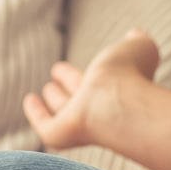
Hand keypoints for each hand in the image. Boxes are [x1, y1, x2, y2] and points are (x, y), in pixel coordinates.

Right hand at [22, 29, 160, 150]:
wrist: (119, 103)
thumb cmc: (132, 75)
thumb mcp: (140, 48)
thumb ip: (139, 41)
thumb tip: (136, 34)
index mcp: (118, 89)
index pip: (103, 79)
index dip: (95, 69)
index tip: (90, 60)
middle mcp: (100, 109)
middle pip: (82, 95)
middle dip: (71, 82)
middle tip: (58, 70)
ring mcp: (79, 124)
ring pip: (65, 111)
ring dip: (56, 99)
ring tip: (47, 88)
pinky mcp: (60, 135)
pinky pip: (46, 126)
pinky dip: (37, 114)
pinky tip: (30, 100)